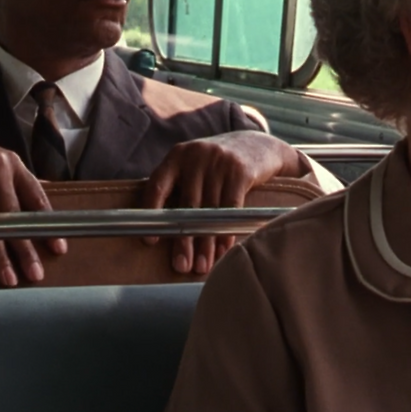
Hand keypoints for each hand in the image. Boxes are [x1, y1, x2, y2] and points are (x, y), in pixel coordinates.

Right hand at [0, 125, 67, 286]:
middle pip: (16, 216)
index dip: (47, 224)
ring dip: (1, 255)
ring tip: (9, 278)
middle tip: (35, 274)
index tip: (57, 249)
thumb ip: (14, 178)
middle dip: (26, 249)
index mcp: (12, 163)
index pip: (37, 197)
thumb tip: (44, 188)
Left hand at [140, 131, 304, 274]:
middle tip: (182, 266)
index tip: (151, 240)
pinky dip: (226, 231)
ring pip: (209, 211)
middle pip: (186, 206)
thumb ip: (179, 187)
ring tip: (203, 265)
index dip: (151, 213)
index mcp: (176, 156)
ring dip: (206, 243)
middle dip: (183, 240)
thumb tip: (164, 230)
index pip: (156, 185)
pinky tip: (223, 250)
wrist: (260, 145)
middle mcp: (195, 156)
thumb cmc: (219, 164)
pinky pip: (230, 208)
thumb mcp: (195, 166)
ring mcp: (218, 161)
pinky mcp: (240, 170)